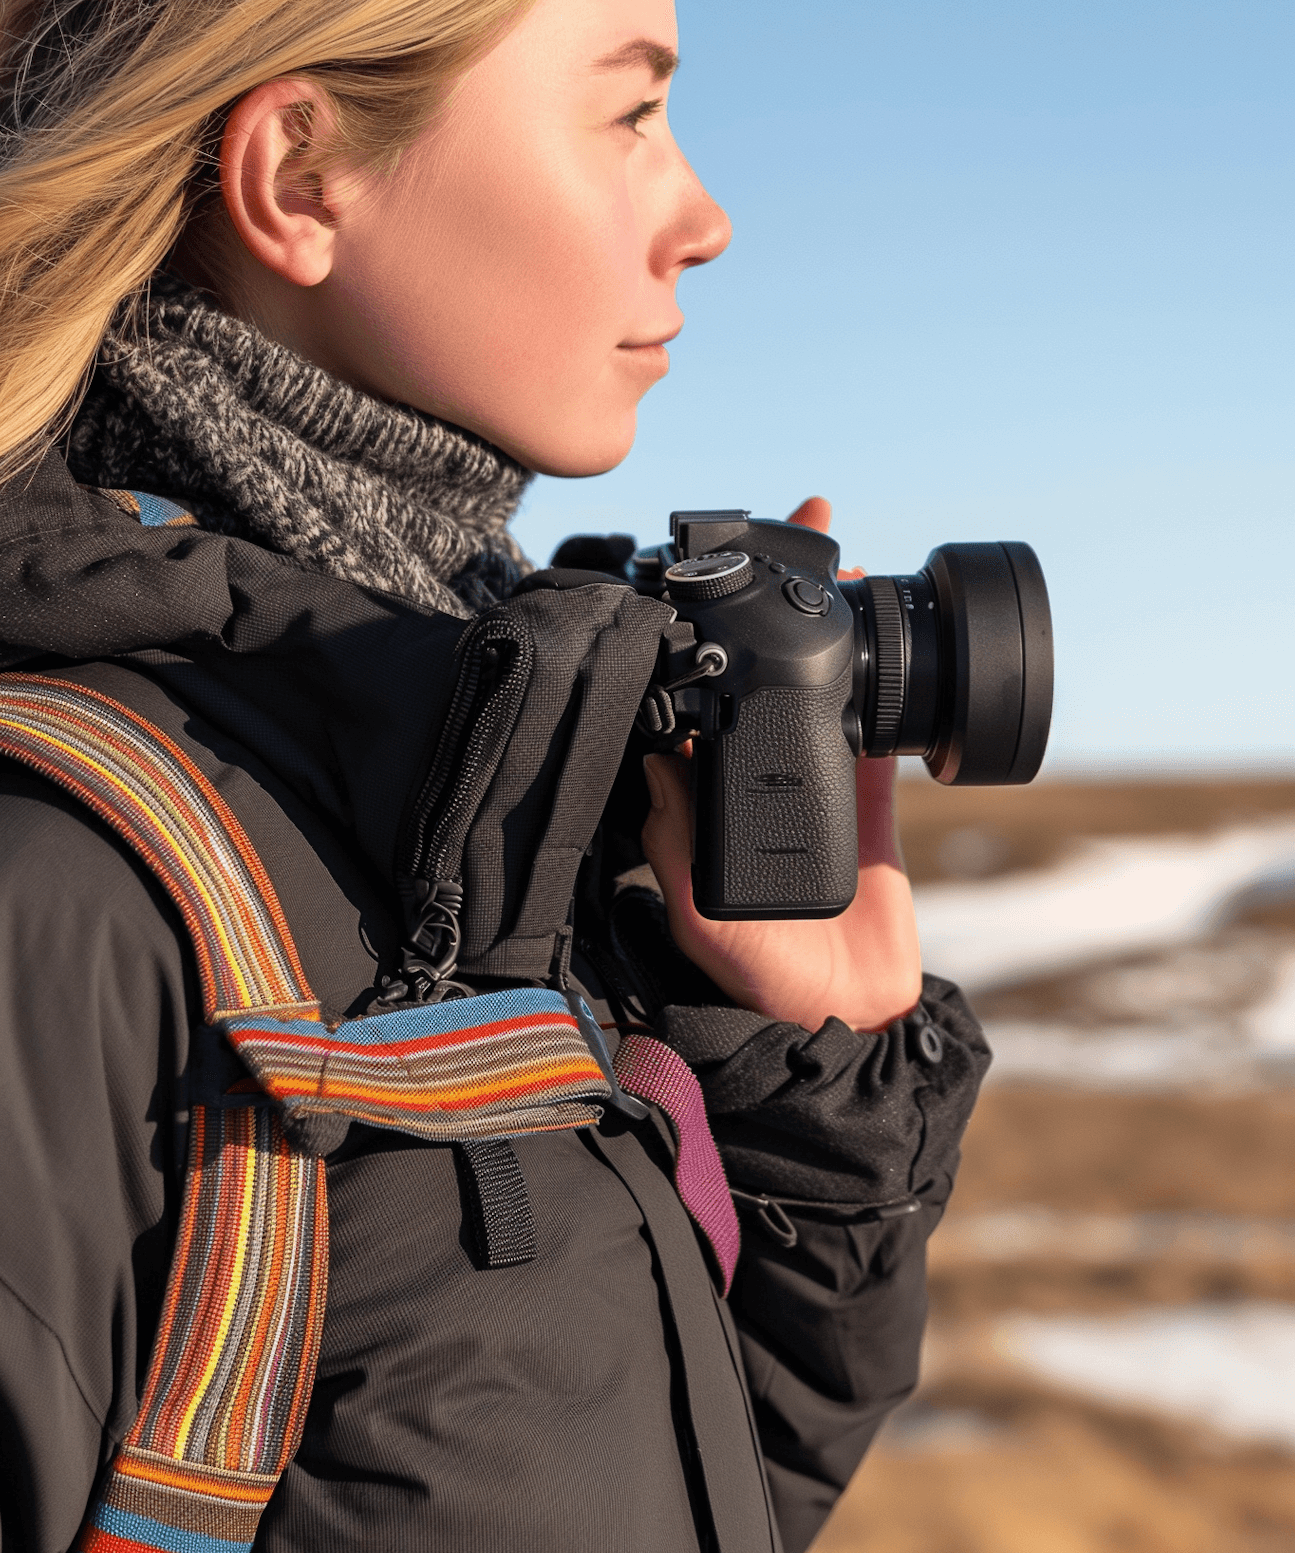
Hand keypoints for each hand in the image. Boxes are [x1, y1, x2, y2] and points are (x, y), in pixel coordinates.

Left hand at [640, 497, 923, 1033]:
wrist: (844, 1026)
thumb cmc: (754, 978)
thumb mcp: (699, 909)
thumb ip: (679, 842)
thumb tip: (662, 759)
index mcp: (704, 794)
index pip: (702, 695)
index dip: (708, 633)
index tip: (715, 572)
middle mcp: (752, 777)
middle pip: (766, 670)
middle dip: (781, 602)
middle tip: (804, 526)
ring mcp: (813, 784)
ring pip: (824, 685)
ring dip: (836, 626)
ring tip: (847, 558)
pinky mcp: (871, 802)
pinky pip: (879, 732)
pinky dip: (885, 687)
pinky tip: (890, 639)